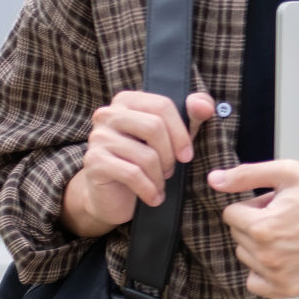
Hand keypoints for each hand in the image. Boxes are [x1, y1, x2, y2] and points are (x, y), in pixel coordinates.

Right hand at [61, 90, 216, 238]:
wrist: (114, 196)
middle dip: (170, 154)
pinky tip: (153, 197)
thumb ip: (193, 115)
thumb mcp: (174, 136)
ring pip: (145, 154)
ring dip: (159, 176)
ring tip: (160, 184)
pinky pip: (132, 173)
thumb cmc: (148, 160)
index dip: (181, 132)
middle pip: (153, 126)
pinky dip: (149, 189)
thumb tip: (204, 106)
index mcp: (127, 101)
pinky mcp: (93, 162)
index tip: (187, 155)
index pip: (162, 105)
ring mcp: (98, 137)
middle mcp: (107, 114)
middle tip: (171, 170)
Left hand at [212, 159, 298, 298]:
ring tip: (292, 234)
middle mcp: (266, 256)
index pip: (231, 214)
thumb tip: (214, 180)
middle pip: (238, 236)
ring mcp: (277, 276)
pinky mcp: (288, 289)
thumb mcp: (291, 173)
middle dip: (257, 223)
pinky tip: (286, 257)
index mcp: (262, 227)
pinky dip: (264, 271)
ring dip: (261, 245)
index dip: (255, 204)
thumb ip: (247, 175)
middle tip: (289, 217)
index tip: (277, 203)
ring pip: (246, 257)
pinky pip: (255, 283)